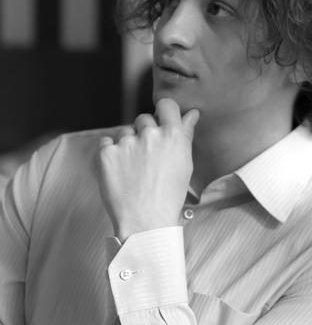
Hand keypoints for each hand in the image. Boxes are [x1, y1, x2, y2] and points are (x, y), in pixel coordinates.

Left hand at [96, 98, 198, 240]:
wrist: (145, 219)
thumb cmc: (169, 194)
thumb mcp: (185, 163)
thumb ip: (185, 134)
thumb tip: (192, 114)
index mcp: (173, 135)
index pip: (166, 105)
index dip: (163, 112)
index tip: (162, 121)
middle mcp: (150, 135)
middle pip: (143, 118)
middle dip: (144, 132)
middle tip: (146, 155)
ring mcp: (126, 143)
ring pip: (124, 131)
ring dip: (127, 142)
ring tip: (132, 166)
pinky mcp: (106, 154)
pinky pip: (105, 142)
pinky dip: (110, 152)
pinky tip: (119, 169)